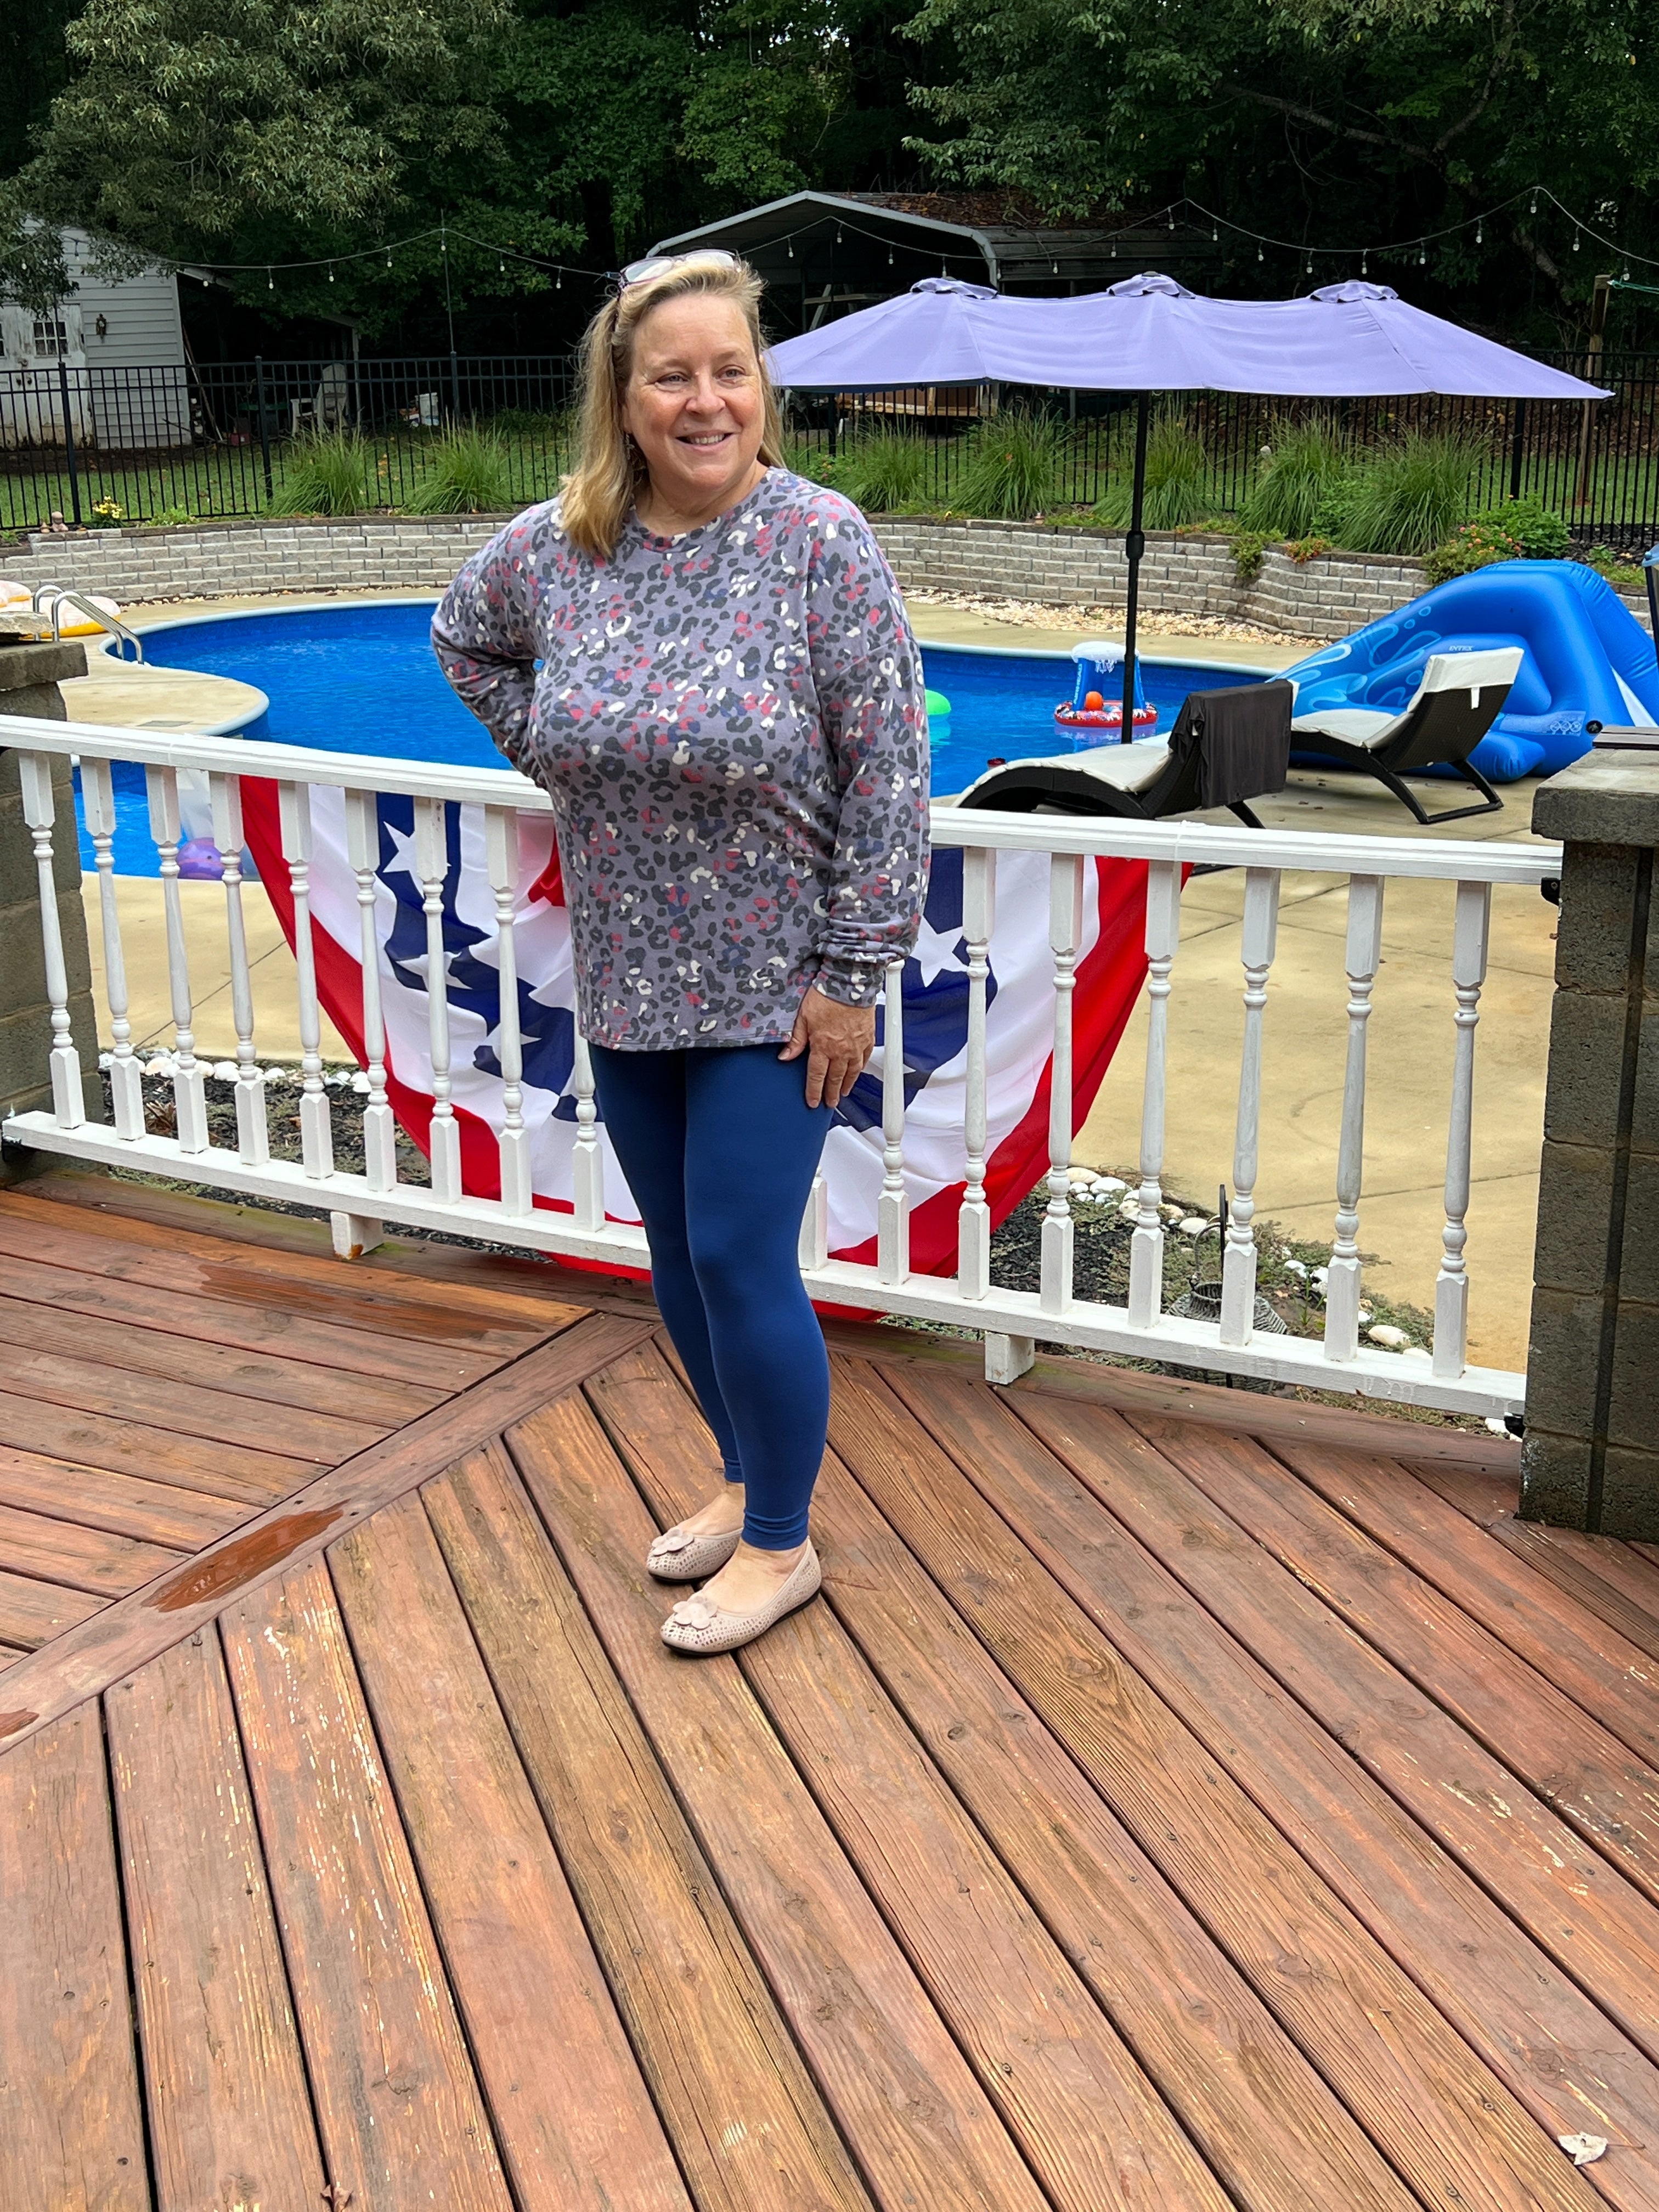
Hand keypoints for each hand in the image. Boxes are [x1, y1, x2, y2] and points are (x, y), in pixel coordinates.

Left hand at [779, 986, 875, 1109]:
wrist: (849, 983)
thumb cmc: (826, 996)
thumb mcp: (803, 1018)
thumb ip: (795, 1040)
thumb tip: (785, 1056)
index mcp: (823, 1047)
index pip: (816, 1076)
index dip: (814, 1091)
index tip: (813, 1102)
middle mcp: (841, 1050)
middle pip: (835, 1078)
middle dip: (831, 1094)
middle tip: (830, 1103)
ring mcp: (856, 1046)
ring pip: (852, 1072)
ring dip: (846, 1084)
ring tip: (842, 1092)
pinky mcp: (867, 1038)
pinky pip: (864, 1058)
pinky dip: (860, 1068)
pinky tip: (857, 1072)